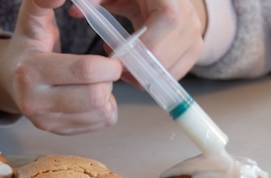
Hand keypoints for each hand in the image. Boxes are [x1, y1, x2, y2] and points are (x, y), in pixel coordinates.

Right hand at [0, 0, 122, 135]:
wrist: (9, 79)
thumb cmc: (28, 44)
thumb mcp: (31, 18)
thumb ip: (43, 1)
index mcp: (30, 71)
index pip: (85, 71)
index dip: (109, 64)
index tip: (111, 58)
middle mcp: (34, 102)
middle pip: (96, 96)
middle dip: (109, 81)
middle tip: (105, 71)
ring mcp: (45, 122)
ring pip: (101, 113)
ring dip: (109, 95)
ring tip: (97, 83)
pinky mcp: (57, 132)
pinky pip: (99, 124)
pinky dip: (105, 109)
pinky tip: (92, 97)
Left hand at [69, 0, 206, 82]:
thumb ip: (97, 1)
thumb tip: (74, 12)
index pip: (167, 20)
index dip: (145, 42)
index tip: (121, 53)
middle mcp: (187, 13)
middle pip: (164, 52)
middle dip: (135, 66)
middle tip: (115, 64)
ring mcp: (194, 33)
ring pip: (168, 69)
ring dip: (142, 74)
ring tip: (124, 63)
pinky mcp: (196, 49)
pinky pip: (174, 75)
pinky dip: (152, 77)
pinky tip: (138, 66)